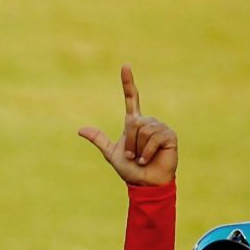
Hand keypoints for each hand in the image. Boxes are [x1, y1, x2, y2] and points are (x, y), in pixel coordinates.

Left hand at [78, 65, 176, 185]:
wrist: (145, 183)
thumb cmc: (130, 169)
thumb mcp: (111, 153)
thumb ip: (99, 139)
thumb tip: (80, 129)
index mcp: (134, 122)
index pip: (132, 98)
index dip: (128, 83)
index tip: (125, 66)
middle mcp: (148, 121)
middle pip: (133, 123)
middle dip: (130, 143)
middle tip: (133, 156)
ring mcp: (160, 127)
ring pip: (143, 130)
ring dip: (138, 148)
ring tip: (142, 158)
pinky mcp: (170, 135)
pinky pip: (153, 137)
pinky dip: (147, 152)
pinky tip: (149, 159)